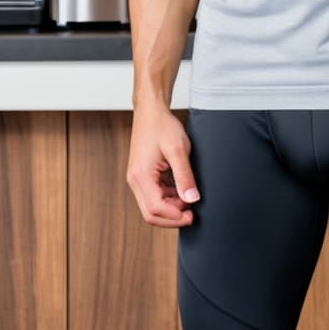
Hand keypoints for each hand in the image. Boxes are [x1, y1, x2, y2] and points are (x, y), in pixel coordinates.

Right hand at [126, 101, 199, 227]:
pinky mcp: (143, 176)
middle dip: (172, 218)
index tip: (192, 215)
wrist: (151, 111)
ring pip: (152, 207)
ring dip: (171, 208)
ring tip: (189, 199)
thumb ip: (185, 176)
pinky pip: (154, 195)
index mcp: (141, 176)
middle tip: (192, 214)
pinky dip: (168, 198)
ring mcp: (138, 179)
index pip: (156, 209)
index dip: (175, 216)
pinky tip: (181, 191)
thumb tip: (192, 199)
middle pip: (151, 214)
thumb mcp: (178, 150)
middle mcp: (135, 180)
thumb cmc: (162, 126)